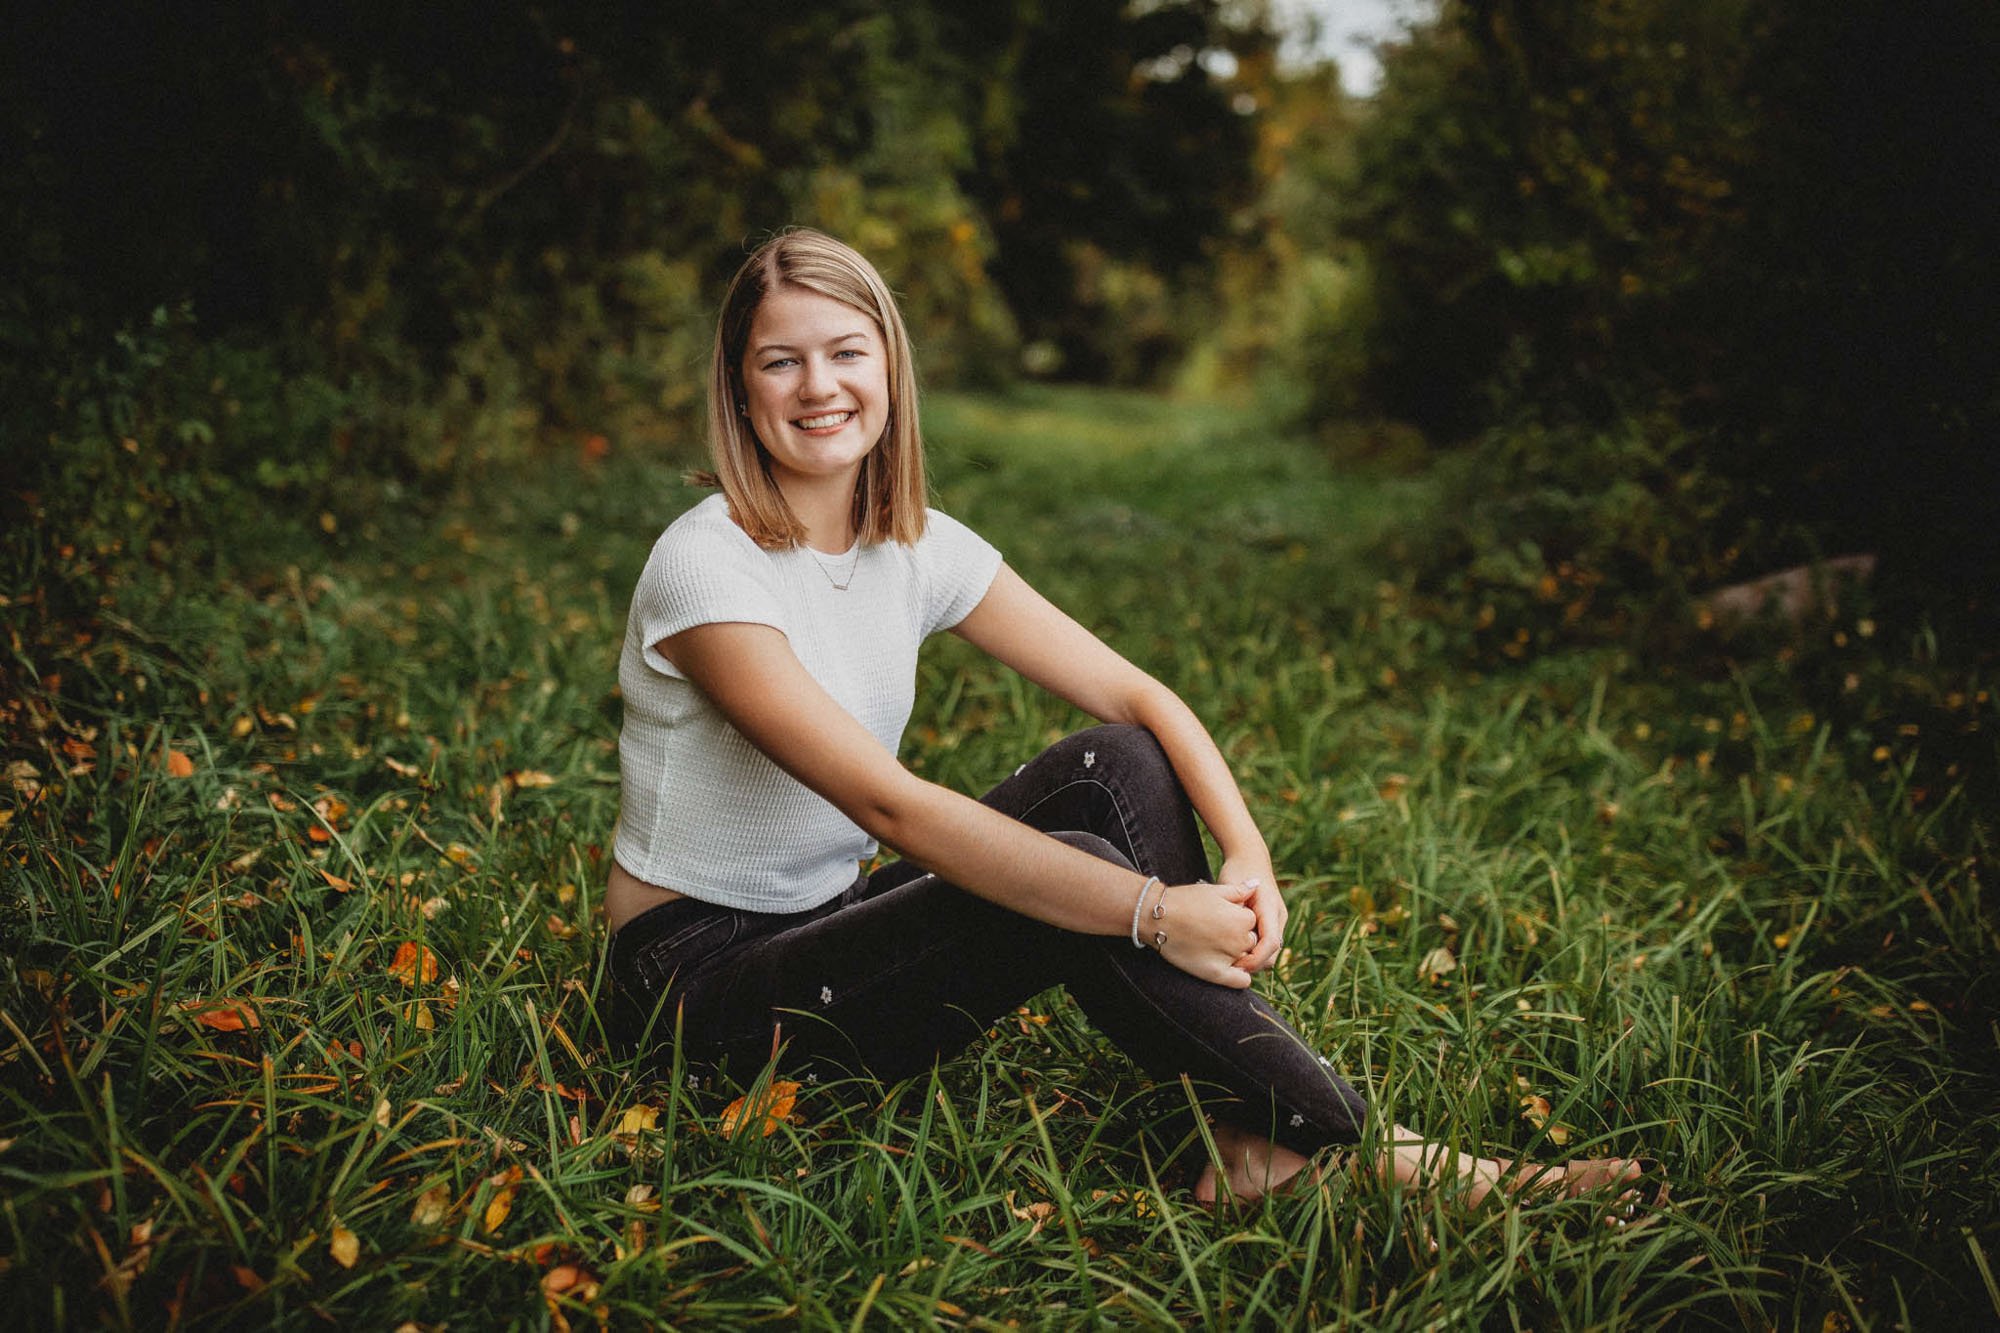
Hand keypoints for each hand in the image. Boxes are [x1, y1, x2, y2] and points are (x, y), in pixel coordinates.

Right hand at [1153, 882, 1258, 987]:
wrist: (1158, 918)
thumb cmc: (1185, 900)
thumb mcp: (1214, 890)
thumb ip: (1240, 890)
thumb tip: (1257, 883)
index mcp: (1243, 919)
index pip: (1251, 921)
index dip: (1238, 916)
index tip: (1223, 915)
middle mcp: (1240, 940)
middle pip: (1250, 940)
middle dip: (1239, 936)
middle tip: (1217, 930)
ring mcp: (1229, 958)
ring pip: (1245, 959)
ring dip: (1238, 954)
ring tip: (1215, 945)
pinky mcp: (1216, 974)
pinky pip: (1240, 981)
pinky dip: (1240, 976)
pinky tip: (1230, 968)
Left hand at [1218, 851, 1285, 972]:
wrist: (1249, 857)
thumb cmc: (1237, 871)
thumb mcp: (1232, 890)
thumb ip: (1235, 913)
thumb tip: (1235, 941)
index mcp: (1271, 909)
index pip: (1270, 944)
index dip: (1255, 959)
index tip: (1236, 965)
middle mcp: (1279, 917)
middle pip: (1273, 953)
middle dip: (1255, 964)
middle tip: (1231, 970)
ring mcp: (1277, 920)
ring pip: (1271, 952)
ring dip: (1255, 961)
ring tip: (1232, 964)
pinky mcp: (1271, 923)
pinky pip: (1266, 945)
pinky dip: (1254, 953)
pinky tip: (1235, 954)